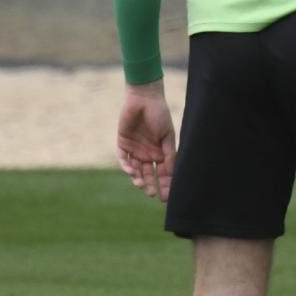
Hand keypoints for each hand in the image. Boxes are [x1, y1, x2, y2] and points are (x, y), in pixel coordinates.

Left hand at [117, 80, 175, 201]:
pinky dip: (126, 166)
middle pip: (148, 175)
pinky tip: (131, 171)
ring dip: (138, 178)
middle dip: (150, 186)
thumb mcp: (168, 137)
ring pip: (135, 170)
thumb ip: (169, 155)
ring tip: (141, 184)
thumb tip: (172, 174)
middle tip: (152, 194)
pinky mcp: (123, 143)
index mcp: (161, 153)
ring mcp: (135, 149)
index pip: (163, 174)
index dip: (165, 185)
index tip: (165, 198)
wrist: (144, 98)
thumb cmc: (160, 115)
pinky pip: (123, 159)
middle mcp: (148, 154)